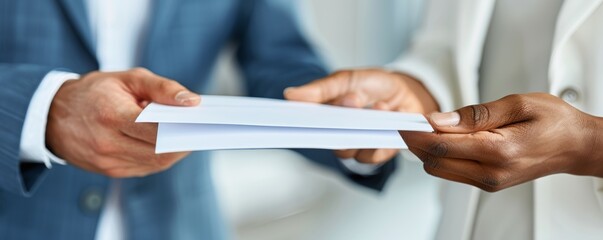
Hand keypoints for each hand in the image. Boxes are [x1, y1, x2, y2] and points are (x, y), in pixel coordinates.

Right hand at [46, 68, 200, 177]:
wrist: (54, 115)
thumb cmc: (96, 92)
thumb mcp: (128, 78)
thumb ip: (163, 88)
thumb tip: (193, 102)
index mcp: (111, 115)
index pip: (157, 129)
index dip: (183, 128)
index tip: (202, 122)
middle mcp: (107, 143)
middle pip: (160, 151)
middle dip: (185, 141)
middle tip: (201, 129)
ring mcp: (107, 162)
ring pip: (156, 163)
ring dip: (176, 151)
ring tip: (187, 135)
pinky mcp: (109, 172)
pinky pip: (145, 168)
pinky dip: (161, 157)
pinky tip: (168, 144)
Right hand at [285, 69, 438, 163]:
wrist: (408, 94)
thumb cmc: (374, 85)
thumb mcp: (347, 79)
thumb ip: (321, 89)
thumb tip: (290, 94)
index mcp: (323, 114)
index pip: (302, 123)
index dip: (298, 121)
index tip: (302, 113)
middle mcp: (334, 133)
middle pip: (324, 138)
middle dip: (339, 120)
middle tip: (353, 100)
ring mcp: (353, 146)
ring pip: (346, 149)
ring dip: (364, 128)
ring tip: (381, 106)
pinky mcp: (372, 155)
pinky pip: (368, 156)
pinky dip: (379, 140)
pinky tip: (389, 123)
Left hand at [401, 93, 602, 191]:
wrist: (576, 146)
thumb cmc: (554, 121)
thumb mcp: (517, 104)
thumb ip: (475, 114)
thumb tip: (439, 120)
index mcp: (498, 151)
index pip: (441, 147)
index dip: (416, 134)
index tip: (401, 122)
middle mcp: (490, 173)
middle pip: (434, 162)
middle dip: (418, 142)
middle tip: (412, 121)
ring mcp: (488, 182)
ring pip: (439, 170)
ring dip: (428, 150)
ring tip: (431, 127)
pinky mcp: (487, 184)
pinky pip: (452, 172)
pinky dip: (442, 156)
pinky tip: (446, 139)